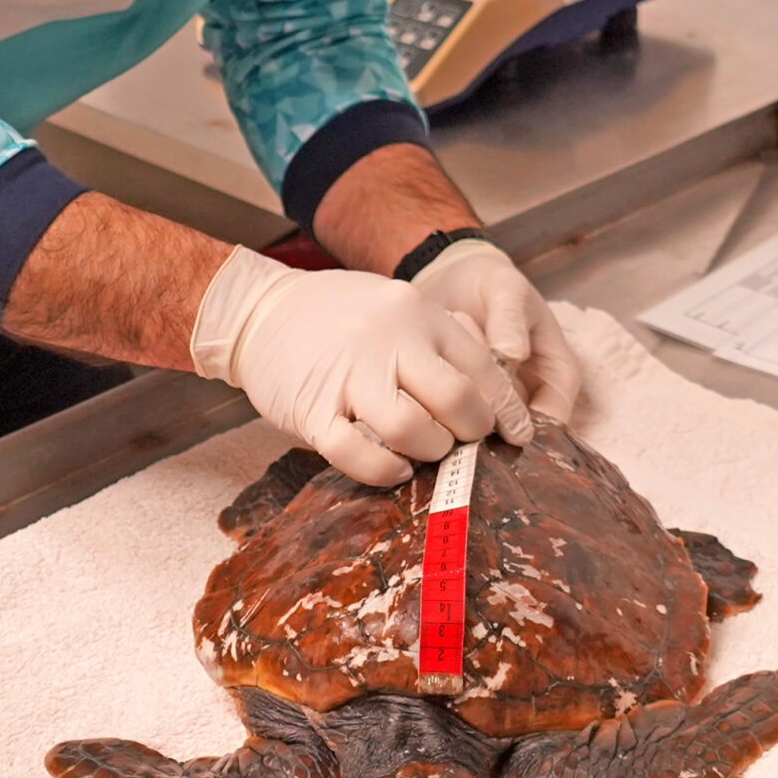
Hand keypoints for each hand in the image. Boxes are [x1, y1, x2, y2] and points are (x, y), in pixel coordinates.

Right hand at [190, 248, 532, 485]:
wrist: (259, 311)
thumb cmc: (339, 316)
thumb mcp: (397, 305)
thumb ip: (439, 339)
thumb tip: (492, 394)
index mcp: (416, 313)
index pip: (482, 366)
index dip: (506, 408)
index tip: (518, 432)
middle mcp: (388, 341)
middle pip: (456, 401)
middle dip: (472, 433)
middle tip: (466, 442)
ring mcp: (348, 376)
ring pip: (412, 431)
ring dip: (430, 452)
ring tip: (426, 452)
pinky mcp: (312, 411)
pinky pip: (359, 455)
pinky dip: (386, 471)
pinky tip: (395, 468)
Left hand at [409, 239, 580, 421]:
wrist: (451, 278)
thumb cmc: (491, 283)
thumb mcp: (506, 289)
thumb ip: (511, 318)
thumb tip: (513, 354)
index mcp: (556, 376)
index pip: (554, 421)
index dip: (527, 428)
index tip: (491, 413)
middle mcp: (530, 398)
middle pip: (517, 434)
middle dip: (486, 421)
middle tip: (456, 396)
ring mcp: (497, 404)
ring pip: (484, 430)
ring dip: (460, 408)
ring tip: (440, 371)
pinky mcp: (466, 402)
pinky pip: (457, 421)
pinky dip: (442, 410)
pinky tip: (423, 389)